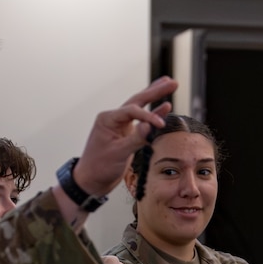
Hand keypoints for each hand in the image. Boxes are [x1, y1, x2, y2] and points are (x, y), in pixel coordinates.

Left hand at [72, 77, 176, 194]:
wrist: (91, 181)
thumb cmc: (99, 167)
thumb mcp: (118, 154)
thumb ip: (135, 139)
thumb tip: (150, 126)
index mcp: (108, 119)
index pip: (132, 111)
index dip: (149, 116)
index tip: (161, 125)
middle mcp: (114, 119)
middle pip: (137, 100)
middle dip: (155, 91)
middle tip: (171, 82)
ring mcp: (121, 126)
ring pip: (140, 107)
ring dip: (155, 97)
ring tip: (169, 85)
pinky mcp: (127, 134)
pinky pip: (142, 121)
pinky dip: (154, 115)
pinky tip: (165, 107)